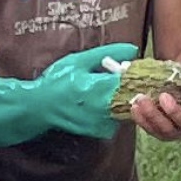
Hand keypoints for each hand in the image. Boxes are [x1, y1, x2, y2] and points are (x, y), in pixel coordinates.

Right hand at [0, 42, 131, 146]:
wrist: (39, 108)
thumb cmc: (56, 82)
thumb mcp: (77, 61)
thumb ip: (106, 54)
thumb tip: (133, 50)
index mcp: (97, 87)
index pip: (132, 80)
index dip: (140, 72)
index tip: (140, 67)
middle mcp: (102, 107)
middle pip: (134, 96)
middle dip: (136, 86)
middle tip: (129, 78)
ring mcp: (102, 122)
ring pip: (128, 108)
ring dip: (128, 98)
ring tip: (114, 89)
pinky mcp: (100, 131)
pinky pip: (119, 119)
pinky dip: (118, 110)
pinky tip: (106, 102)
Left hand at [125, 54, 180, 139]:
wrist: (172, 80)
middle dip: (174, 112)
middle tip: (163, 96)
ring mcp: (176, 130)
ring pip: (166, 130)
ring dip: (152, 116)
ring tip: (141, 99)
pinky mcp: (160, 131)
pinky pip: (151, 130)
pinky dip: (141, 120)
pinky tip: (134, 107)